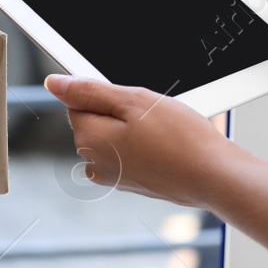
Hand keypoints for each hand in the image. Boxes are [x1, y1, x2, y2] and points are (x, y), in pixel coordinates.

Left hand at [44, 75, 241, 208]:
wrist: (213, 176)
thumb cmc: (180, 138)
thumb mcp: (133, 101)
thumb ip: (89, 91)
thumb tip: (54, 83)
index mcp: (88, 139)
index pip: (78, 102)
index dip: (107, 94)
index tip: (132, 99)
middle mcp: (94, 163)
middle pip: (96, 120)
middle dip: (120, 112)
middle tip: (152, 114)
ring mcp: (113, 177)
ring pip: (115, 137)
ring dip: (134, 129)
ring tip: (163, 132)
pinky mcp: (132, 183)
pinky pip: (130, 154)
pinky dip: (145, 146)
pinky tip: (167, 146)